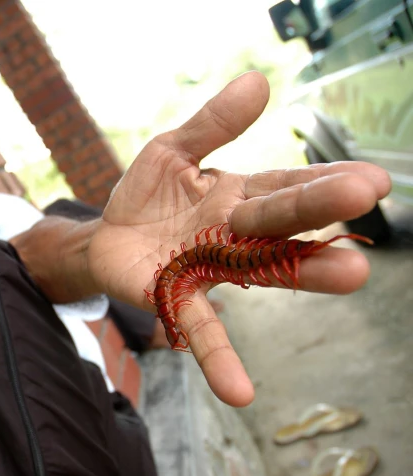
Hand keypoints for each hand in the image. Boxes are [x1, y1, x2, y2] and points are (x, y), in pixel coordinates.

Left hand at [88, 71, 389, 407]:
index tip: (371, 176)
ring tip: (351, 276)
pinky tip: (241, 393)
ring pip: (259, 270)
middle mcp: (234, 235)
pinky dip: (219, 360)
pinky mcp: (176, 298)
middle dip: (318, 209)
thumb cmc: (147, 196)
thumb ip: (212, 124)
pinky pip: (201, 330)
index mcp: (237, 196)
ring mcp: (209, 269)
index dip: (323, 179)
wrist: (105, 238)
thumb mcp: (171, 150)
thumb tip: (258, 80)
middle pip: (279, 222)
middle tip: (367, 197)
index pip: (285, 185)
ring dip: (302, 274)